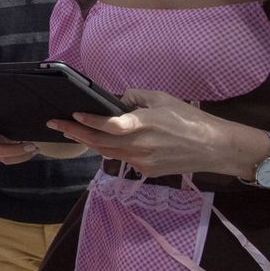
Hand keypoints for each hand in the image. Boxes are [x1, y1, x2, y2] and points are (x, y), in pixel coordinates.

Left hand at [46, 89, 263, 178]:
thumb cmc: (189, 119)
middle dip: (75, 133)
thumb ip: (135, 97)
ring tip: (71, 132)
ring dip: (88, 143)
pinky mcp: (146, 172)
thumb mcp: (162, 98)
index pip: (110, 125)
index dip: (89, 122)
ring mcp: (142, 162)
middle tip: (56, 124)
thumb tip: (115, 102)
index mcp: (145, 124)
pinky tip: (104, 142)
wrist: (213, 148)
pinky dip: (111, 149)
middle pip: (100, 142)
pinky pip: (123, 159)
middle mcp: (140, 146)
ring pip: (107, 152)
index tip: (72, 116)